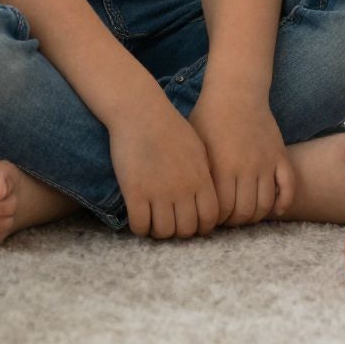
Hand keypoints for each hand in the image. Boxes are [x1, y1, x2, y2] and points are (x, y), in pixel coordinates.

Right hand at [110, 98, 220, 238]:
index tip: (191, 222)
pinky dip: (140, 228)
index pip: (209, 219)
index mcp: (201, 179)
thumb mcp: (197, 148)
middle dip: (179, 231)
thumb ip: (205, 175)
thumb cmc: (169, 126)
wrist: (140, 111)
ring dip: (159, 231)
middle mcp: (183, 190)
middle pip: (187, 230)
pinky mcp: (135, 192)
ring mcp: (158, 192)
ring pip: (164, 232)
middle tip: (170, 222)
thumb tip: (208, 199)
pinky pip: (140, 225)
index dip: (201, 227)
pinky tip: (138, 217)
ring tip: (153, 221)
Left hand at [189, 89, 293, 225]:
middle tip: (229, 219)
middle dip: (235, 221)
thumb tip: (197, 203)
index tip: (213, 218)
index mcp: (223, 167)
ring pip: (266, 204)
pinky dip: (284, 202)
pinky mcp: (280, 155)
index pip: (223, 210)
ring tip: (246, 213)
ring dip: (256, 215)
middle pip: (245, 212)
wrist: (236, 91)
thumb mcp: (197, 145)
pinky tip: (276, 209)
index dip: (217, 219)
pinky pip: (289, 187)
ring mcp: (266, 162)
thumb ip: (200, 175)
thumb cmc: (209, 117)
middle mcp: (246, 168)